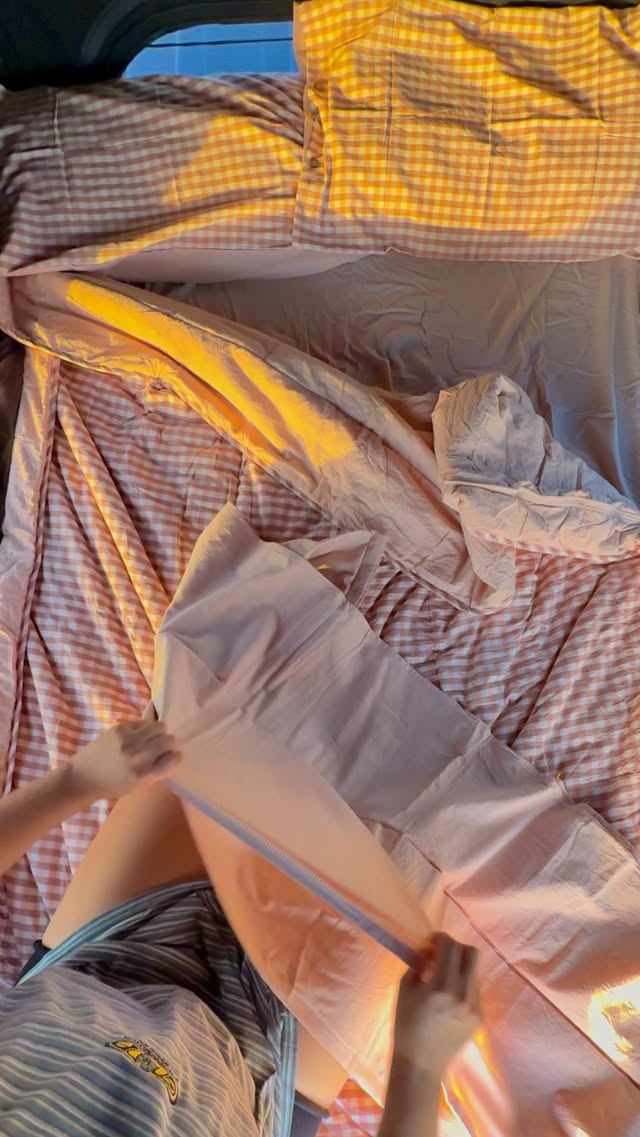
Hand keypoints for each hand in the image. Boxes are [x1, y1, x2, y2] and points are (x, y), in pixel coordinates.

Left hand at [69, 717, 182, 801]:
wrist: (84, 776)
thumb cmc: (113, 785)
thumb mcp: (139, 786)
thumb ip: (157, 771)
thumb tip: (174, 754)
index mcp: (144, 775)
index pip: (174, 759)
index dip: (174, 757)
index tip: (170, 758)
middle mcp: (138, 756)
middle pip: (169, 740)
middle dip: (168, 744)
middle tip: (160, 748)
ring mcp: (128, 739)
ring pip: (159, 726)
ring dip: (158, 733)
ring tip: (150, 739)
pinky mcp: (119, 728)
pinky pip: (144, 722)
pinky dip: (144, 728)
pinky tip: (138, 735)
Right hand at [392, 932, 480, 1079]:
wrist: (421, 1065)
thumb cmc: (406, 1027)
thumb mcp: (404, 990)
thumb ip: (418, 965)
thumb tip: (429, 950)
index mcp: (440, 987)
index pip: (451, 948)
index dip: (442, 938)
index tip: (432, 940)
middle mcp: (462, 995)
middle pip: (472, 954)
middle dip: (457, 947)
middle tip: (442, 953)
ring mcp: (474, 1008)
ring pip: (475, 972)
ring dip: (461, 966)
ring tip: (444, 977)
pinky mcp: (480, 1018)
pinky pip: (475, 990)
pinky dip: (464, 984)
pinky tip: (450, 996)